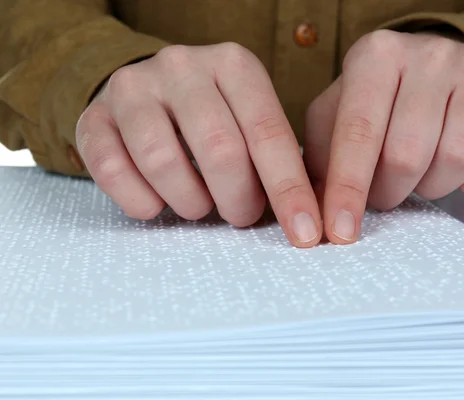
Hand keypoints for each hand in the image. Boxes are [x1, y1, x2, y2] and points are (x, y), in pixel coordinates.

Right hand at [76, 43, 321, 246]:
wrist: (147, 92)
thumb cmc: (213, 118)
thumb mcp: (248, 120)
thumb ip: (273, 158)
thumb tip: (305, 218)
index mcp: (233, 65)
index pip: (268, 133)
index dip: (289, 190)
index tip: (306, 234)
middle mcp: (182, 66)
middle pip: (219, 150)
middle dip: (237, 199)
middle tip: (240, 215)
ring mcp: (133, 87)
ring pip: (163, 162)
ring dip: (189, 202)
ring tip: (198, 205)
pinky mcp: (93, 115)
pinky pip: (113, 171)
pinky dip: (141, 202)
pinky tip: (157, 203)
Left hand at [304, 30, 463, 243]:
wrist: (429, 68)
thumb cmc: (374, 101)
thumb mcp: (332, 118)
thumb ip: (319, 162)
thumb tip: (312, 216)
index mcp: (375, 55)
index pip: (359, 133)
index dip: (348, 189)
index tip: (340, 232)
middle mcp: (428, 54)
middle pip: (408, 153)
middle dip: (389, 191)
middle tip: (383, 192)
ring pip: (457, 156)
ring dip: (432, 186)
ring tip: (417, 178)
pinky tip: (460, 177)